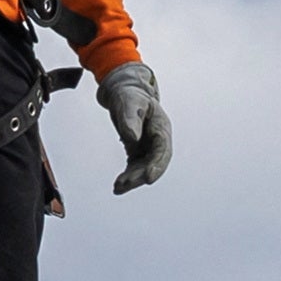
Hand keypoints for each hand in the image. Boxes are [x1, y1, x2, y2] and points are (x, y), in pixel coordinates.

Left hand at [99, 63, 171, 194]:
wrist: (125, 92)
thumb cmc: (129, 94)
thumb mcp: (129, 102)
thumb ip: (130, 119)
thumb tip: (132, 138)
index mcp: (161, 127)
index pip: (162, 150)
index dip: (157, 165)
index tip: (149, 177)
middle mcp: (158, 141)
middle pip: (154, 163)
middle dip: (141, 176)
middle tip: (126, 184)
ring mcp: (149, 147)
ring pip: (144, 169)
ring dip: (133, 179)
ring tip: (118, 187)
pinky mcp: (138, 151)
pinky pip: (135, 168)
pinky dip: (127, 177)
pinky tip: (117, 185)